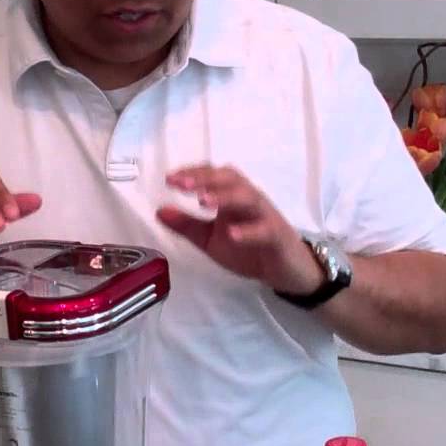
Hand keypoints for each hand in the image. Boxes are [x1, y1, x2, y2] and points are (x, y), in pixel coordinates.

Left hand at [156, 164, 324, 295]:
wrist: (285, 271)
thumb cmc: (248, 250)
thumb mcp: (211, 239)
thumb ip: (187, 226)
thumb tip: (160, 211)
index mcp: (232, 198)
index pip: (213, 176)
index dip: (193, 174)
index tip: (170, 179)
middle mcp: (249, 200)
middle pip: (231, 179)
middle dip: (206, 179)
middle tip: (182, 184)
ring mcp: (265, 216)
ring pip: (248, 198)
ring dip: (225, 197)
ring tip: (203, 201)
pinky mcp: (277, 237)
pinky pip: (265, 229)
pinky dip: (249, 231)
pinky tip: (232, 234)